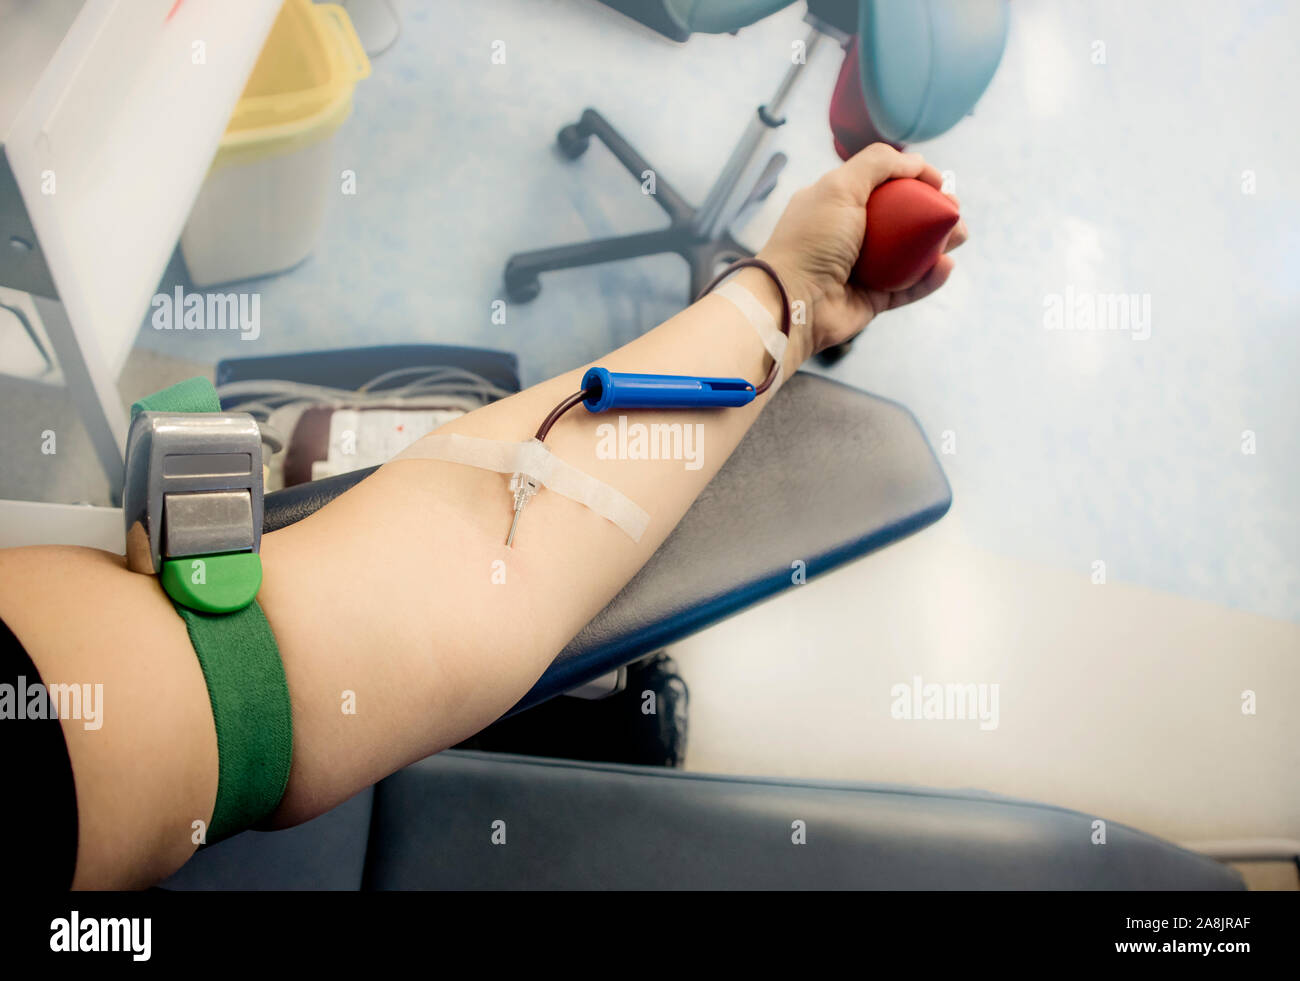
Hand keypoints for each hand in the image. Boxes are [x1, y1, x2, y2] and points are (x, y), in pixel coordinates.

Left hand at [758, 144, 967, 355]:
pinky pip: (907, 288)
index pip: (883, 185)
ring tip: (959, 237)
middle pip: (902, 220)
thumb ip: (877, 164)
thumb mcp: (839, 186)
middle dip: (934, 214)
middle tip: (956, 213)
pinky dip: (929, 278)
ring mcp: (861, 268)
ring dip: (939, 245)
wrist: (793, 301)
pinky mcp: (871, 299)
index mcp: (837, 203)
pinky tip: (946, 267)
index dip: (914, 180)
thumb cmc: (811, 241)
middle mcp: (849, 234)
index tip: (940, 183)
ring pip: (910, 254)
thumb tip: (916, 161)